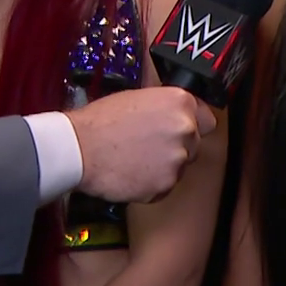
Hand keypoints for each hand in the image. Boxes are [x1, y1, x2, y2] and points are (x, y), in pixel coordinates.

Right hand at [68, 86, 213, 202]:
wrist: (79, 149)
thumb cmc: (100, 121)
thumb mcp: (138, 98)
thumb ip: (164, 108)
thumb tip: (174, 115)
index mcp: (180, 102)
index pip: (207, 119)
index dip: (192, 126)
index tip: (179, 131)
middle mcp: (185, 129)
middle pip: (193, 144)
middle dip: (175, 147)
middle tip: (148, 146)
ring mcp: (177, 159)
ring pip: (179, 167)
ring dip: (163, 167)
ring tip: (135, 160)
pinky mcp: (165, 185)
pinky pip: (165, 186)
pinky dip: (151, 184)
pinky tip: (131, 173)